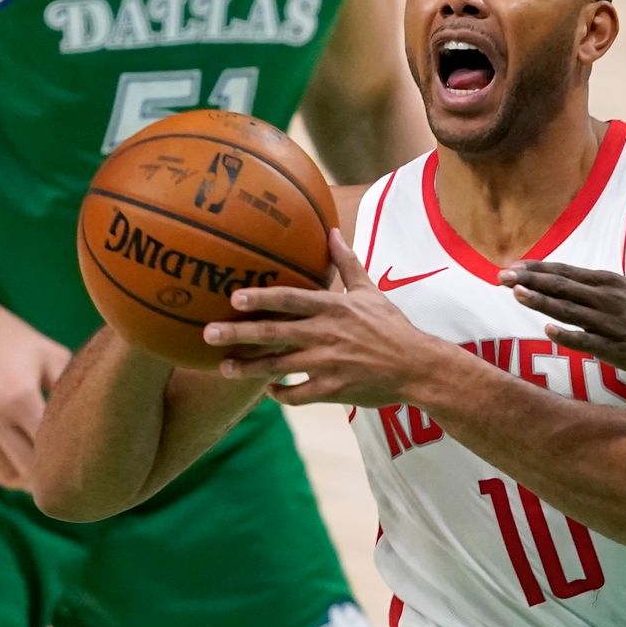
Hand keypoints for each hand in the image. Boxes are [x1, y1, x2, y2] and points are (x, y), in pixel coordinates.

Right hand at [0, 299, 69, 489]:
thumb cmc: (14, 341)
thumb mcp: (50, 355)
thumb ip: (71, 390)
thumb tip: (97, 427)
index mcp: (19, 395)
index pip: (50, 448)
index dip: (68, 463)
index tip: (84, 470)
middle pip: (26, 469)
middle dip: (48, 477)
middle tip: (67, 481)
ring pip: (2, 474)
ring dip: (23, 478)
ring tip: (43, 474)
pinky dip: (0, 472)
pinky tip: (17, 464)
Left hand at [203, 230, 443, 409]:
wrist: (416, 366)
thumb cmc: (391, 326)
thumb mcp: (370, 291)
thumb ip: (346, 263)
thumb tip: (333, 231)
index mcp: (333, 308)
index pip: (291, 299)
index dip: (262, 298)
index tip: (234, 297)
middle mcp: (325, 335)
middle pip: (274, 334)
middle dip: (239, 334)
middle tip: (209, 333)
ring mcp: (327, 365)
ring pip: (278, 367)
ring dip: (248, 368)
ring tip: (223, 368)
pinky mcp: (332, 391)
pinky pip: (297, 395)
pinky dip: (280, 394)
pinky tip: (267, 391)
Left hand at [499, 261, 625, 376]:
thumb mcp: (623, 288)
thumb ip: (592, 285)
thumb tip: (561, 279)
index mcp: (607, 281)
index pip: (564, 272)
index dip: (536, 269)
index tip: (512, 267)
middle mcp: (606, 298)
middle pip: (562, 287)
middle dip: (530, 281)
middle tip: (502, 277)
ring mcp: (610, 323)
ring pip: (570, 310)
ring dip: (542, 302)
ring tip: (517, 294)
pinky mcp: (615, 347)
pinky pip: (587, 340)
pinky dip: (568, 335)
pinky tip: (549, 330)